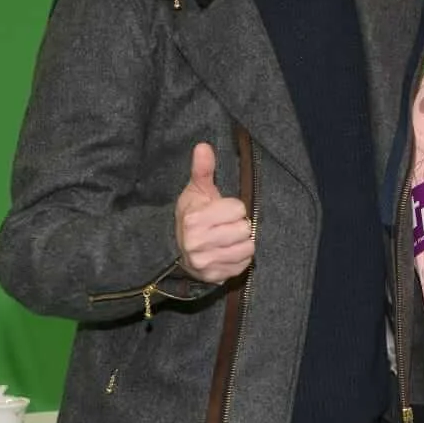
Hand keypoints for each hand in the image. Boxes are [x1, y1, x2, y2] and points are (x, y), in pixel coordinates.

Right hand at [175, 143, 254, 283]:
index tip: (222, 210)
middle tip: (225, 226)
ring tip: (228, 238)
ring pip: (248, 247)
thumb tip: (204, 146)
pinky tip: (228, 251)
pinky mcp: (216, 277)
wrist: (175, 250)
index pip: (237, 208)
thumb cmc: (191, 216)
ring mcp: (207, 262)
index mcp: (195, 219)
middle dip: (238, 225)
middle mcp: (199, 243)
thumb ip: (203, 169)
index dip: (232, 207)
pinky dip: (240, 257)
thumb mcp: (196, 192)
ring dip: (242, 241)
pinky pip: (244, 264)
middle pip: (244, 228)